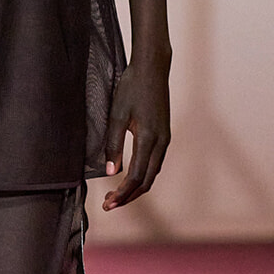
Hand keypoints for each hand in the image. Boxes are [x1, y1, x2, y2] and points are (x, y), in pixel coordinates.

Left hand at [101, 54, 169, 210]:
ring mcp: (165, 139)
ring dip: (136, 187)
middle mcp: (161, 142)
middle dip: (128, 196)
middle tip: (109, 204)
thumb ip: (113, 144)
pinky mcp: (164, 134)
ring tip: (117, 194)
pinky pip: (156, 162)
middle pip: (147, 181)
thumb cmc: (132, 88)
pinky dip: (143, 175)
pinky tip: (131, 175)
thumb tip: (111, 172)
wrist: (152, 69)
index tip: (108, 203)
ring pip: (152, 173)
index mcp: (149, 139)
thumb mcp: (117, 115)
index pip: (136, 177)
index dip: (122, 194)